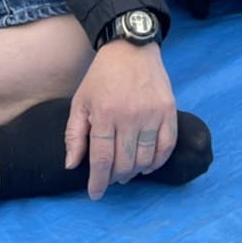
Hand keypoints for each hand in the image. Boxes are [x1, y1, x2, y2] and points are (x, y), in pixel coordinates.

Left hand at [64, 40, 177, 200]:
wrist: (130, 48)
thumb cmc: (101, 76)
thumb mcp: (80, 101)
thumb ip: (74, 135)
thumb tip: (72, 166)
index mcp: (104, 114)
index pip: (101, 160)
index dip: (97, 182)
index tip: (95, 194)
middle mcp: (130, 116)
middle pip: (124, 163)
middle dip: (114, 178)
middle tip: (110, 180)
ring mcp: (152, 113)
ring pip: (145, 158)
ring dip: (135, 172)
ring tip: (127, 173)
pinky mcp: (169, 110)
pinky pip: (167, 146)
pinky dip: (158, 161)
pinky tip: (148, 165)